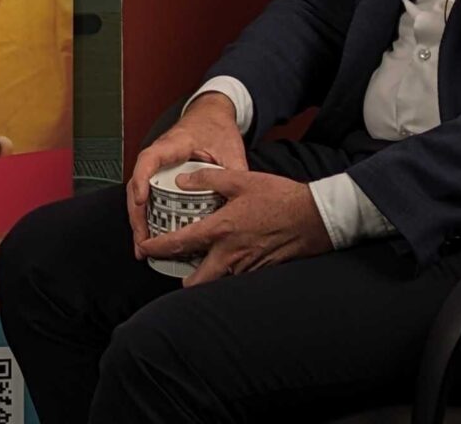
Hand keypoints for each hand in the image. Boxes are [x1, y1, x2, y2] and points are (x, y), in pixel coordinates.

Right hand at [127, 92, 248, 252]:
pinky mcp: (160, 175)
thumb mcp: (230, 149)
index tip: (142, 201)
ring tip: (142, 247)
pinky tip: (150, 236)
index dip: (142, 180)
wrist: (211, 115)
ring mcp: (156, 166)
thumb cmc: (216, 127)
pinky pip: (147, 195)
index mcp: (173, 144)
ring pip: (138, 193)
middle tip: (142, 241)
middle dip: (137, 215)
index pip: (149, 159)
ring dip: (138, 220)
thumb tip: (239, 203)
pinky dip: (146, 216)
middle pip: (137, 184)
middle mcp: (159, 155)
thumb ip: (234, 173)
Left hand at [137, 168, 330, 285]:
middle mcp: (231, 254)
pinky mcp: (261, 271)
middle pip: (196, 281)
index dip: (157, 249)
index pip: (180, 244)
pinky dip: (228, 272)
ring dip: (207, 275)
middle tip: (175, 266)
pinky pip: (237, 278)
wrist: (316, 217)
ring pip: (217, 281)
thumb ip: (209, 178)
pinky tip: (229, 258)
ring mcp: (247, 266)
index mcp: (221, 230)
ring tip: (201, 260)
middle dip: (182, 278)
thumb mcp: (242, 179)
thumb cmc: (281, 197)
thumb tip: (183, 180)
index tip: (144, 250)